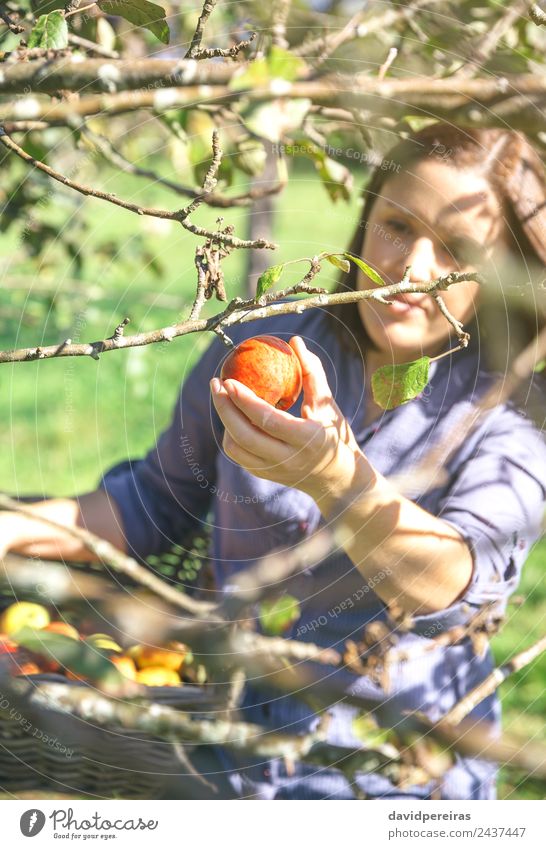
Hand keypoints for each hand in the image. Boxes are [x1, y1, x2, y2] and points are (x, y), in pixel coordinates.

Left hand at [210, 336, 366, 501]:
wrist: (338, 479)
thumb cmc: (334, 433)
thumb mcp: (327, 404)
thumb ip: (312, 372)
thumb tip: (294, 341)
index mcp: (306, 439)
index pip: (268, 420)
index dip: (244, 400)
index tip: (228, 380)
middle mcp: (288, 458)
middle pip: (244, 435)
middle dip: (224, 408)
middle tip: (216, 384)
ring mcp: (274, 470)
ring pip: (236, 448)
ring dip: (226, 421)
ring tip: (225, 399)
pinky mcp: (265, 476)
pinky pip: (239, 456)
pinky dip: (231, 435)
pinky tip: (233, 417)